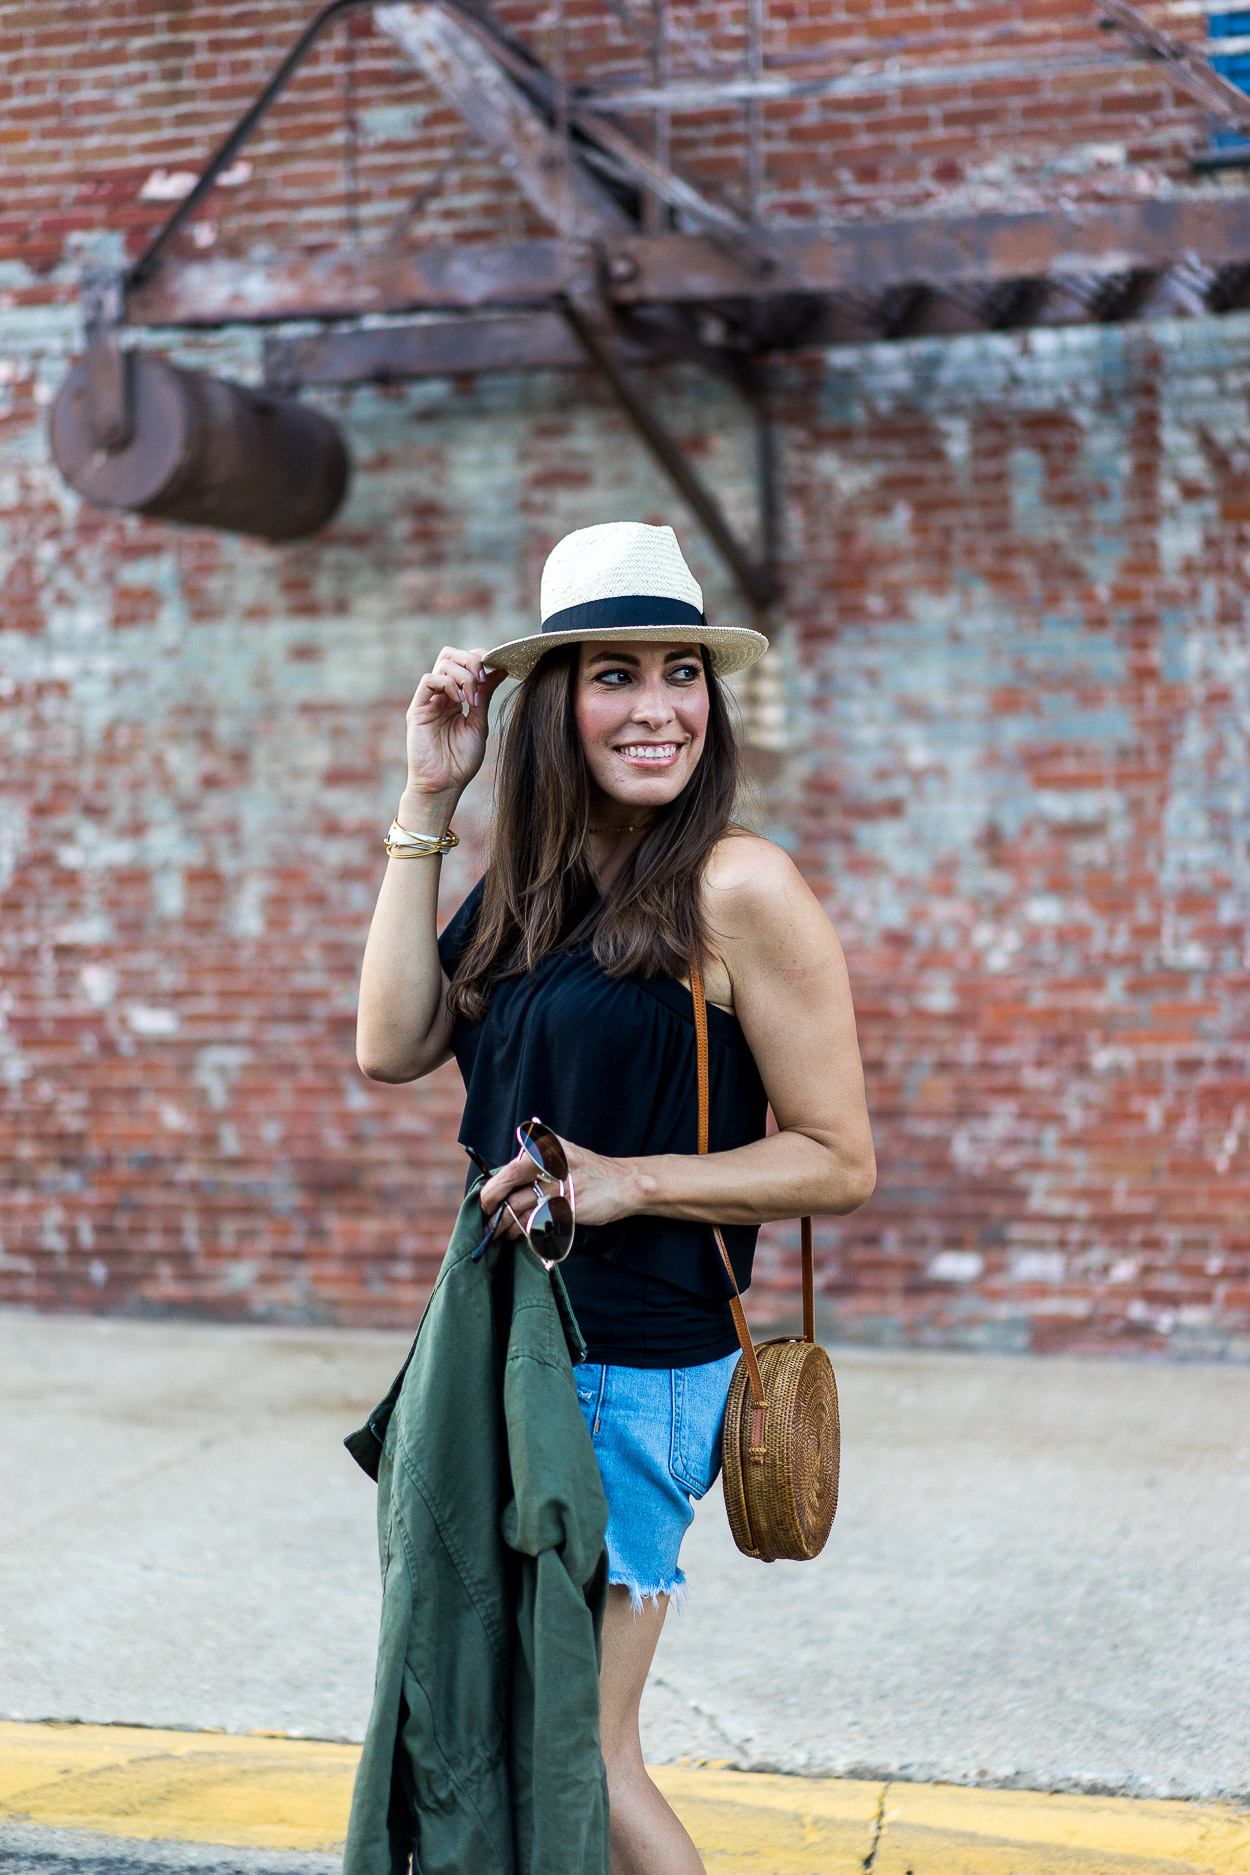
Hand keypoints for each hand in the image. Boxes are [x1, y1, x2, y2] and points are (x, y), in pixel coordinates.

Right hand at [403, 646, 506, 805]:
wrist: (443, 785)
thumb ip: (485, 695)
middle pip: (451, 655)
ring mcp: (429, 700)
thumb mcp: (479, 723)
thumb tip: (500, 669)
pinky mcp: (417, 708)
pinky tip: (459, 701)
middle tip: (484, 678)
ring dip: (463, 675)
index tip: (498, 668)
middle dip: (471, 660)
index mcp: (457, 697)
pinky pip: (429, 680)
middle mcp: (442, 694)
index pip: (465, 662)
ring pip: (443, 664)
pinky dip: (447, 683)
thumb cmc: (461, 761)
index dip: (481, 659)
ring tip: (472, 698)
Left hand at [479, 1137, 637, 1238]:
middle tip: (486, 1219)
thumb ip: (534, 1163)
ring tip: (500, 1233)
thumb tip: (500, 1184)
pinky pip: (537, 1222)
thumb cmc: (587, 1171)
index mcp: (547, 1146)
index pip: (510, 1168)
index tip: (485, 1202)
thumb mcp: (562, 1154)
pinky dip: (524, 1232)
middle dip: (492, 1203)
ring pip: (520, 1206)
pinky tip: (520, 1235)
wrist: (623, 1183)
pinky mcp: (568, 1207)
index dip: (493, 1188)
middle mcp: (552, 1161)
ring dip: (505, 1224)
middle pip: (510, 1181)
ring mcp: (561, 1184)